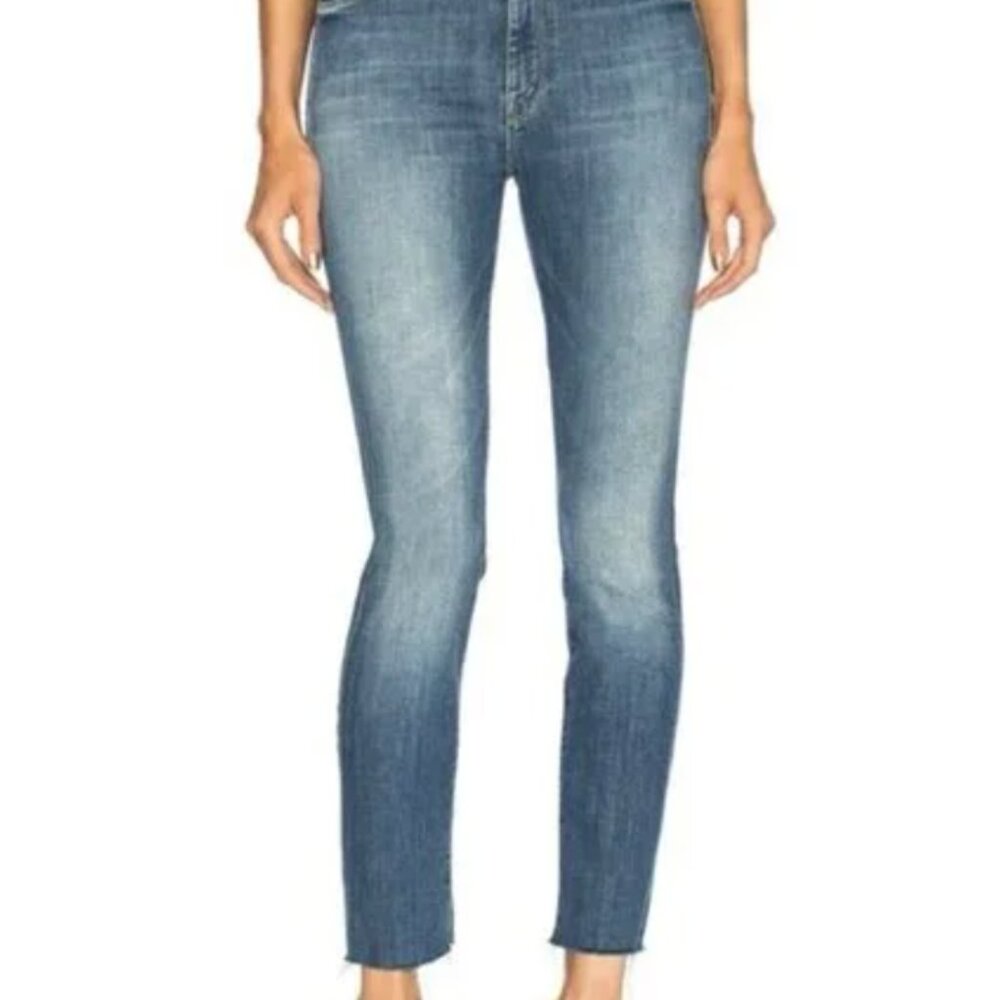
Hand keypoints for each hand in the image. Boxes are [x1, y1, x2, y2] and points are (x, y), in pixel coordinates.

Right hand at [246, 130, 331, 310]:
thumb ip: (310, 234)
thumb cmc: (297, 163)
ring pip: (281, 264)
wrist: (281, 138)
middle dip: (306, 289)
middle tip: (330, 306)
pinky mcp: (266, 221)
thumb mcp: (309, 200)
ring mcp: (259, 226)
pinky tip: (314, 273)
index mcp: (264, 228)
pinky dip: (297, 265)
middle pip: (282, 271)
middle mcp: (257, 230)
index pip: (287, 270)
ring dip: (302, 279)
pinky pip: (281, 252)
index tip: (327, 304)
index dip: (308, 290)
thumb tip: (314, 266)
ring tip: (325, 295)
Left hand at [695, 112, 774, 307]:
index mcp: (758, 223)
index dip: (725, 287)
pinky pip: (742, 248)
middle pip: (745, 267)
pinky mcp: (751, 216)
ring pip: (744, 260)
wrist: (732, 139)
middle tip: (697, 302)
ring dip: (725, 278)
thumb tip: (719, 267)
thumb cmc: (722, 166)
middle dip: (722, 287)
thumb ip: (718, 237)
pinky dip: (728, 263)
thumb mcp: (714, 204)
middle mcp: (763, 225)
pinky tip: (713, 275)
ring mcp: (759, 221)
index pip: (745, 267)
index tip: (705, 299)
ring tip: (703, 294)